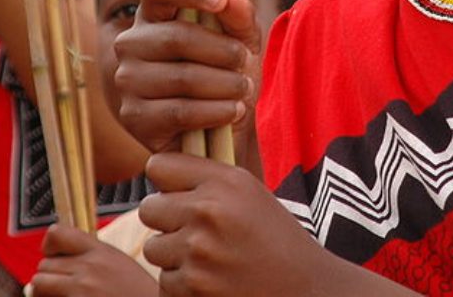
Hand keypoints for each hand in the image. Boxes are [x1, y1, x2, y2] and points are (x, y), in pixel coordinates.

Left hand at [30, 224, 156, 296]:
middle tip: (63, 287)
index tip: (56, 257)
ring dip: (44, 292)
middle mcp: (89, 268)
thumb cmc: (136, 293)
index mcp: (100, 251)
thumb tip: (53, 263)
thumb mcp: (118, 265)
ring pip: (38, 284)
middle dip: (49, 277)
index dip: (50, 246)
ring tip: (62, 296)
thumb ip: (90, 259)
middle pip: (44, 264)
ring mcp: (81, 290)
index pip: (57, 233)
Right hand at [114, 0, 260, 152]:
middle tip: (245, 62)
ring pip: (183, 77)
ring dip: (226, 85)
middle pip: (177, 36)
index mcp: (155, 13)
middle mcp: (131, 42)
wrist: (223, 126)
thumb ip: (240, 15)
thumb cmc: (227, 72)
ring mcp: (128, 80)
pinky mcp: (133, 116)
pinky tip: (233, 110)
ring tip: (242, 89)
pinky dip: (216, 111)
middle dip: (223, 51)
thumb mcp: (242, 40)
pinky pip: (180, 111)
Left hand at [140, 153, 329, 296]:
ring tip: (207, 258)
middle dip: (165, 220)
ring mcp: (198, 252)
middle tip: (192, 230)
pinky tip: (212, 280)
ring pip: (153, 248)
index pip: (160, 166)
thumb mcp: (250, 193)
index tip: (178, 192)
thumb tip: (161, 171)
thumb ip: (209, 179)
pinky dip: (182, 285)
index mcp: (226, 182)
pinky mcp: (192, 287)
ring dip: (173, 256)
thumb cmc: (276, 239)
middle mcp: (209, 211)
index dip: (166, 181)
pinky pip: (165, 281)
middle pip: (149, 208)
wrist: (304, 288)